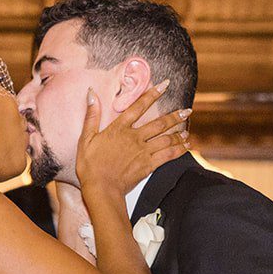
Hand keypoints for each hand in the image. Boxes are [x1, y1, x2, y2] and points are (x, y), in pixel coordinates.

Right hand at [74, 80, 191, 193]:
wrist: (101, 188)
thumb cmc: (90, 166)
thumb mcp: (86, 139)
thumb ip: (91, 116)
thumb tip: (92, 94)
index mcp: (119, 128)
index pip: (138, 106)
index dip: (152, 94)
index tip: (165, 85)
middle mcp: (134, 137)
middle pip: (159, 124)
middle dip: (175, 116)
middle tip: (187, 110)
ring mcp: (143, 151)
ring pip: (166, 139)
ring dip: (178, 134)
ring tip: (187, 130)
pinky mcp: (148, 166)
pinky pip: (168, 155)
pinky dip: (178, 150)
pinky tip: (186, 147)